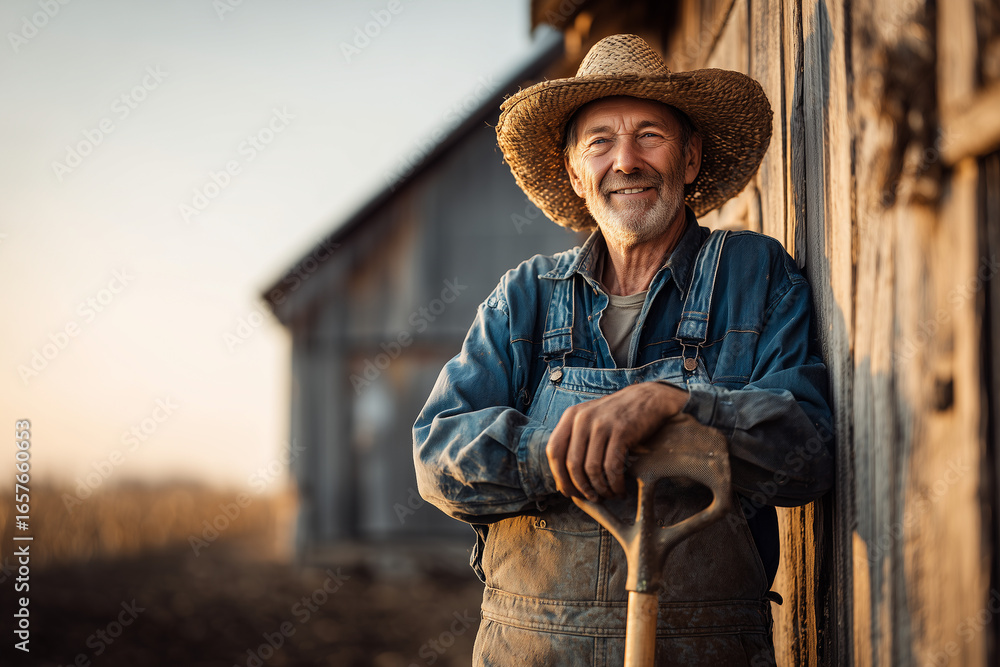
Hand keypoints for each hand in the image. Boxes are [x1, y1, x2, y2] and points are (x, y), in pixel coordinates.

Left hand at [545, 382, 688, 500]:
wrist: (649, 398)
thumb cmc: (618, 416)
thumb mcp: (590, 419)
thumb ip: (575, 441)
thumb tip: (563, 481)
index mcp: (571, 416)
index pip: (554, 451)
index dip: (559, 475)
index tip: (569, 491)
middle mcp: (583, 418)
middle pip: (572, 463)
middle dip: (581, 487)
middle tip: (592, 498)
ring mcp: (602, 424)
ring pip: (592, 468)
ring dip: (600, 489)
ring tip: (609, 495)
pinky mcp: (621, 431)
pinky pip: (612, 467)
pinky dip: (615, 484)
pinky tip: (620, 490)